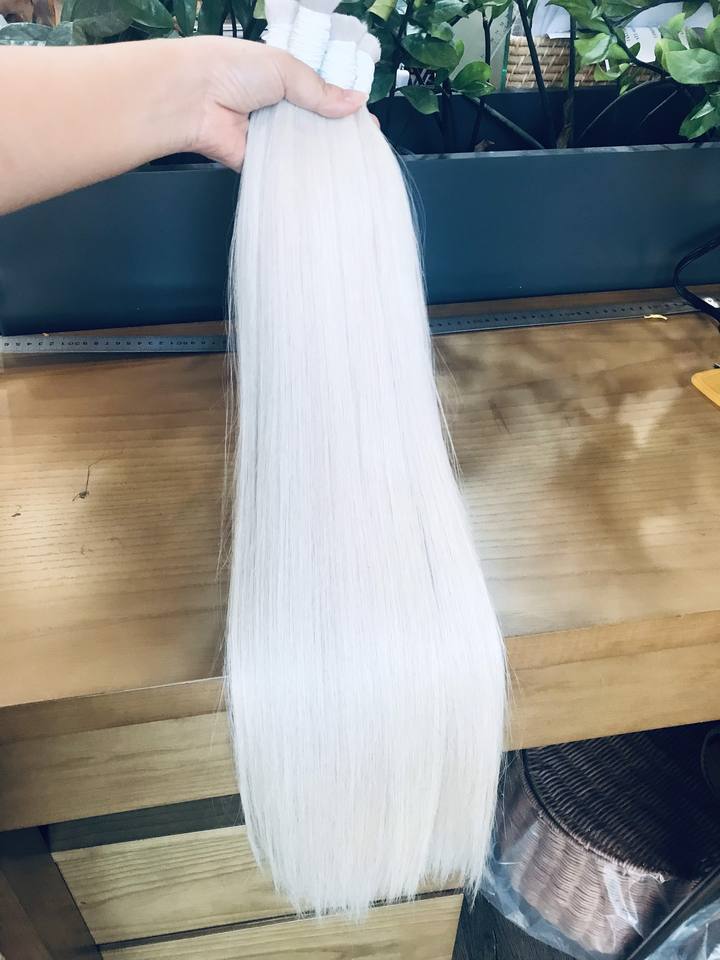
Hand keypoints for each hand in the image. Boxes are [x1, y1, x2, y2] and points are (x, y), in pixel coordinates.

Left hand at [187, 37, 367, 170]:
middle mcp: (274, 106)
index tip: (364, 120)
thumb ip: (320, 89)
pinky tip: (322, 178)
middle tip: (362, 145)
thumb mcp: (285, 68)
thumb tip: (354, 102)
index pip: (319, 92)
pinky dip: (299, 173)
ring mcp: (266, 135)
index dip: (340, 105)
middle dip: (335, 133)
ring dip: (320, 155)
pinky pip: (284, 170)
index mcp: (280, 76)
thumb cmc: (230, 69)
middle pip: (313, 123)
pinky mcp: (258, 161)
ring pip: (301, 149)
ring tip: (350, 164)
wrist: (192, 98)